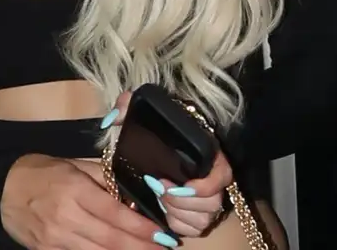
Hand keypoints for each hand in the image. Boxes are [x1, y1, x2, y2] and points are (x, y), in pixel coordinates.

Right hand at [1, 153, 167, 249]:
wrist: (1, 189)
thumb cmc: (42, 171)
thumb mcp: (73, 164)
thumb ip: (104, 179)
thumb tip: (134, 193)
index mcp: (74, 190)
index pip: (115, 214)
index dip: (141, 228)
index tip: (163, 234)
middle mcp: (66, 218)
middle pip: (110, 240)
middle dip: (140, 248)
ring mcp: (55, 240)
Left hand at [105, 92, 231, 238]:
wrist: (152, 148)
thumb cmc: (153, 133)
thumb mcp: (141, 115)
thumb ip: (127, 107)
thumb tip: (113, 116)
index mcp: (208, 155)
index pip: (223, 174)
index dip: (207, 184)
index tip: (184, 184)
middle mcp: (211, 180)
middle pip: (213, 201)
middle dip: (184, 202)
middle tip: (161, 191)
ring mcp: (205, 200)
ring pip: (204, 217)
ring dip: (180, 213)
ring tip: (161, 200)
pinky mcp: (196, 216)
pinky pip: (194, 229)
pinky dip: (179, 224)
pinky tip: (164, 212)